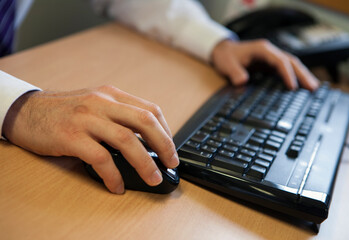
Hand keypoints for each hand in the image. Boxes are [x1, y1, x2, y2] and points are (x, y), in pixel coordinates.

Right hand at [2, 86, 178, 193]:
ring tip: (152, 178)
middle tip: (170, 163)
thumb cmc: (64, 111)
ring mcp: (86, 119)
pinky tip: (117, 186)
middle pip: (144, 122)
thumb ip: (117, 116)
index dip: (165, 131)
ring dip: (144, 163)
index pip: (150, 110)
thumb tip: (144, 142)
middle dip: (164, 145)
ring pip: (126, 140)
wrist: (26, 111)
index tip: (170, 148)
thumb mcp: (95, 104)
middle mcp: (102, 103)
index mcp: (111, 95)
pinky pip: (101, 158)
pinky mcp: (71, 137)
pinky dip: (113, 175)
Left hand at [211, 39, 319, 90]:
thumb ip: (235, 73)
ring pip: (292, 66)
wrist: (222, 51)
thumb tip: (242, 82)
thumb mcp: (227, 64)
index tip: (292, 87)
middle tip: (313, 88)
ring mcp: (271, 59)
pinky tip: (300, 88)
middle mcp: (270, 53)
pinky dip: (294, 78)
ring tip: (313, 89)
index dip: (287, 74)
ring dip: (302, 76)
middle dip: (303, 75)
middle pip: (292, 62)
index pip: (280, 61)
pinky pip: (286, 71)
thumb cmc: (226, 56)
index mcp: (263, 50)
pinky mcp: (270, 66)